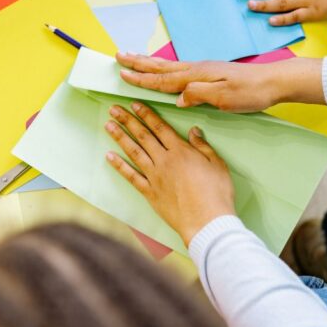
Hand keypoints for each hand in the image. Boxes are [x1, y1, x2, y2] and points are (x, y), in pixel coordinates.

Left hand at [104, 102, 234, 245]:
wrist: (206, 221)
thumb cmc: (216, 194)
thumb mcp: (217, 164)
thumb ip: (203, 146)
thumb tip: (194, 131)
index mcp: (181, 151)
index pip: (160, 127)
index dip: (146, 114)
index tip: (135, 104)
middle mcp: (164, 161)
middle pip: (143, 136)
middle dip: (128, 120)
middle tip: (114, 109)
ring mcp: (155, 177)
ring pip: (134, 152)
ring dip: (120, 137)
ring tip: (108, 125)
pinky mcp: (150, 193)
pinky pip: (131, 177)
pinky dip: (119, 166)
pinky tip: (109, 157)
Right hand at [117, 52, 283, 111]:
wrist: (273, 82)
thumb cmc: (251, 92)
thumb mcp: (224, 97)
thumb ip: (198, 94)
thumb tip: (176, 98)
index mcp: (197, 76)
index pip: (163, 79)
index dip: (142, 79)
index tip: (123, 75)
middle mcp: (197, 70)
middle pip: (161, 67)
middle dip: (139, 64)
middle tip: (119, 57)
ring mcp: (203, 70)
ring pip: (169, 67)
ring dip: (149, 63)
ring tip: (134, 58)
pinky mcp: (210, 74)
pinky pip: (179, 70)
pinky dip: (165, 69)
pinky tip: (164, 70)